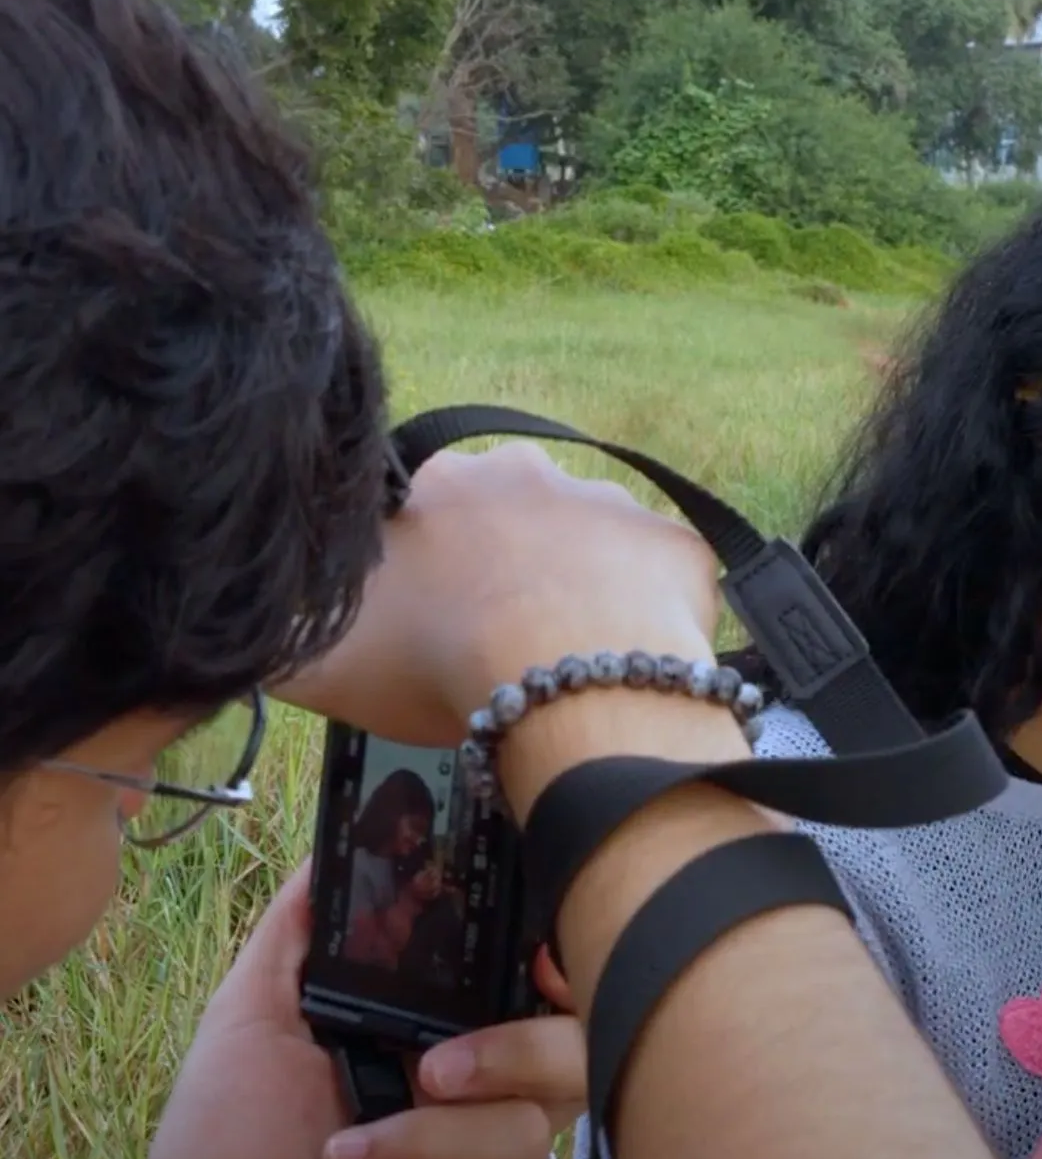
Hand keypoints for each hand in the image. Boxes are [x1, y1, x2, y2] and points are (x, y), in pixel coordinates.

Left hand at [97, 863, 585, 1158]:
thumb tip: (329, 848)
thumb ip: (296, 933)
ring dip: (417, 1142)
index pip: (542, 993)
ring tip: (335, 1152)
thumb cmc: (222, 1148)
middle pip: (573, 1059)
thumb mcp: (249, 1021)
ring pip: (523, 1138)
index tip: (539, 960)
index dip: (562, 971)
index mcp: (445, 1038)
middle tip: (430, 1070)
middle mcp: (478, 1104)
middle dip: (515, 1053)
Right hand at [279, 442, 720, 746]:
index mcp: (440, 486)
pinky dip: (648, 614)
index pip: (426, 513)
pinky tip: (629, 663)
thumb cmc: (443, 668)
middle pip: (512, 520)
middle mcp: (527, 472)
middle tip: (505, 645)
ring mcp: (612, 500)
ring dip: (582, 590)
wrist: (572, 686)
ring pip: (591, 546)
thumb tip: (248, 639)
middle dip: (509, 572)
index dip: (431, 571)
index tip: (438, 621)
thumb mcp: (325, 667)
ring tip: (570, 661)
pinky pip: (660, 575)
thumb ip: (281, 643)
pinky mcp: (676, 542)